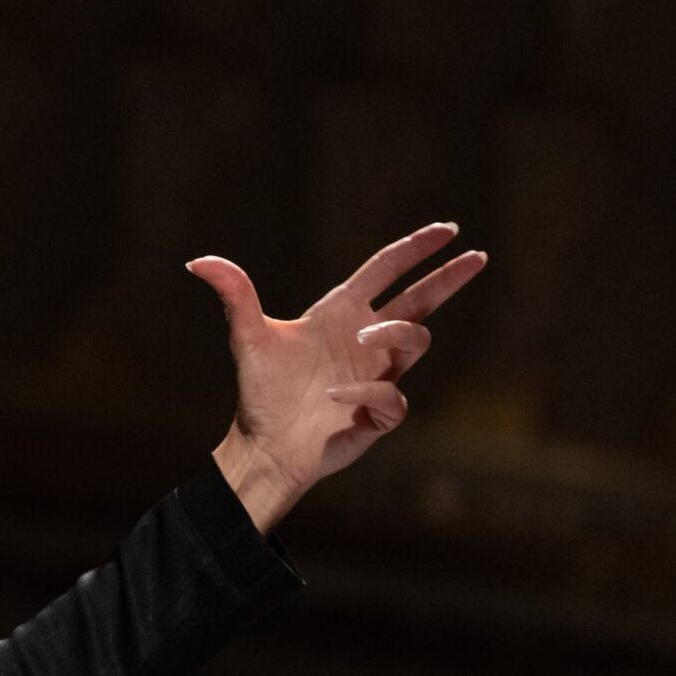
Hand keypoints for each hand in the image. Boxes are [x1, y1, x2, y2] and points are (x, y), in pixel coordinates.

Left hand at [187, 223, 486, 532]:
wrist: (264, 445)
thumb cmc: (259, 391)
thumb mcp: (246, 338)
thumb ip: (233, 296)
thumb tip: (197, 260)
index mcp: (341, 313)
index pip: (387, 271)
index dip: (416, 249)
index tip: (447, 229)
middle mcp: (366, 339)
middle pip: (421, 300)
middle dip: (449, 278)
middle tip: (478, 256)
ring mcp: (377, 374)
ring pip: (416, 340)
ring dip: (397, 332)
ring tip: (364, 338)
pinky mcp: (379, 413)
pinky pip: (393, 397)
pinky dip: (368, 393)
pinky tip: (333, 397)